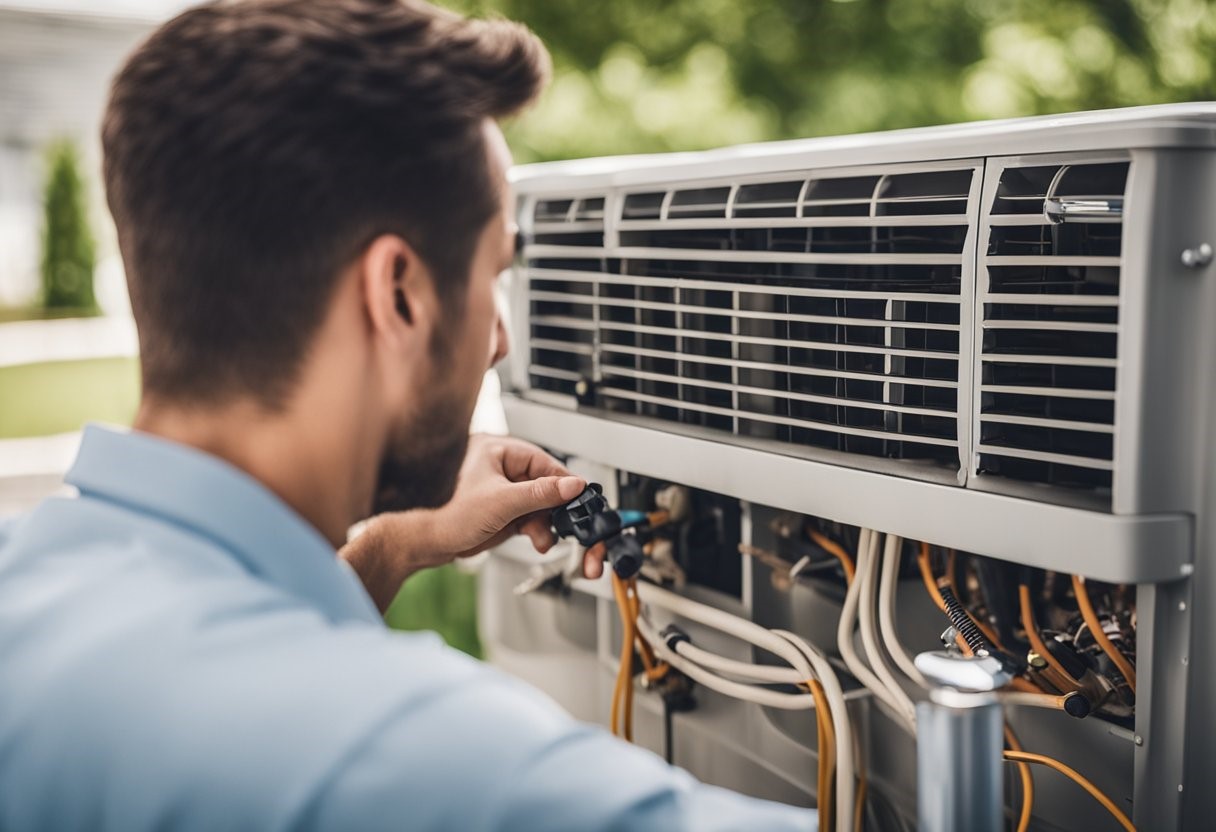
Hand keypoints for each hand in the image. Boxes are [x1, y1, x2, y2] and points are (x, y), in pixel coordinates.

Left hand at [342, 435, 586, 611]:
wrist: (423, 542)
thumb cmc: (445, 512)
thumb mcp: (502, 502)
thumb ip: (541, 493)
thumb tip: (572, 485)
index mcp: (497, 450)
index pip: (543, 462)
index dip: (563, 483)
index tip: (580, 496)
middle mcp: (499, 466)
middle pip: (542, 484)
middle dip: (551, 509)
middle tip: (559, 524)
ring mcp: (498, 489)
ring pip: (536, 503)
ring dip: (543, 522)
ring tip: (540, 537)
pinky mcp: (497, 509)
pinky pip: (526, 515)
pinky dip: (533, 528)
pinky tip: (534, 538)